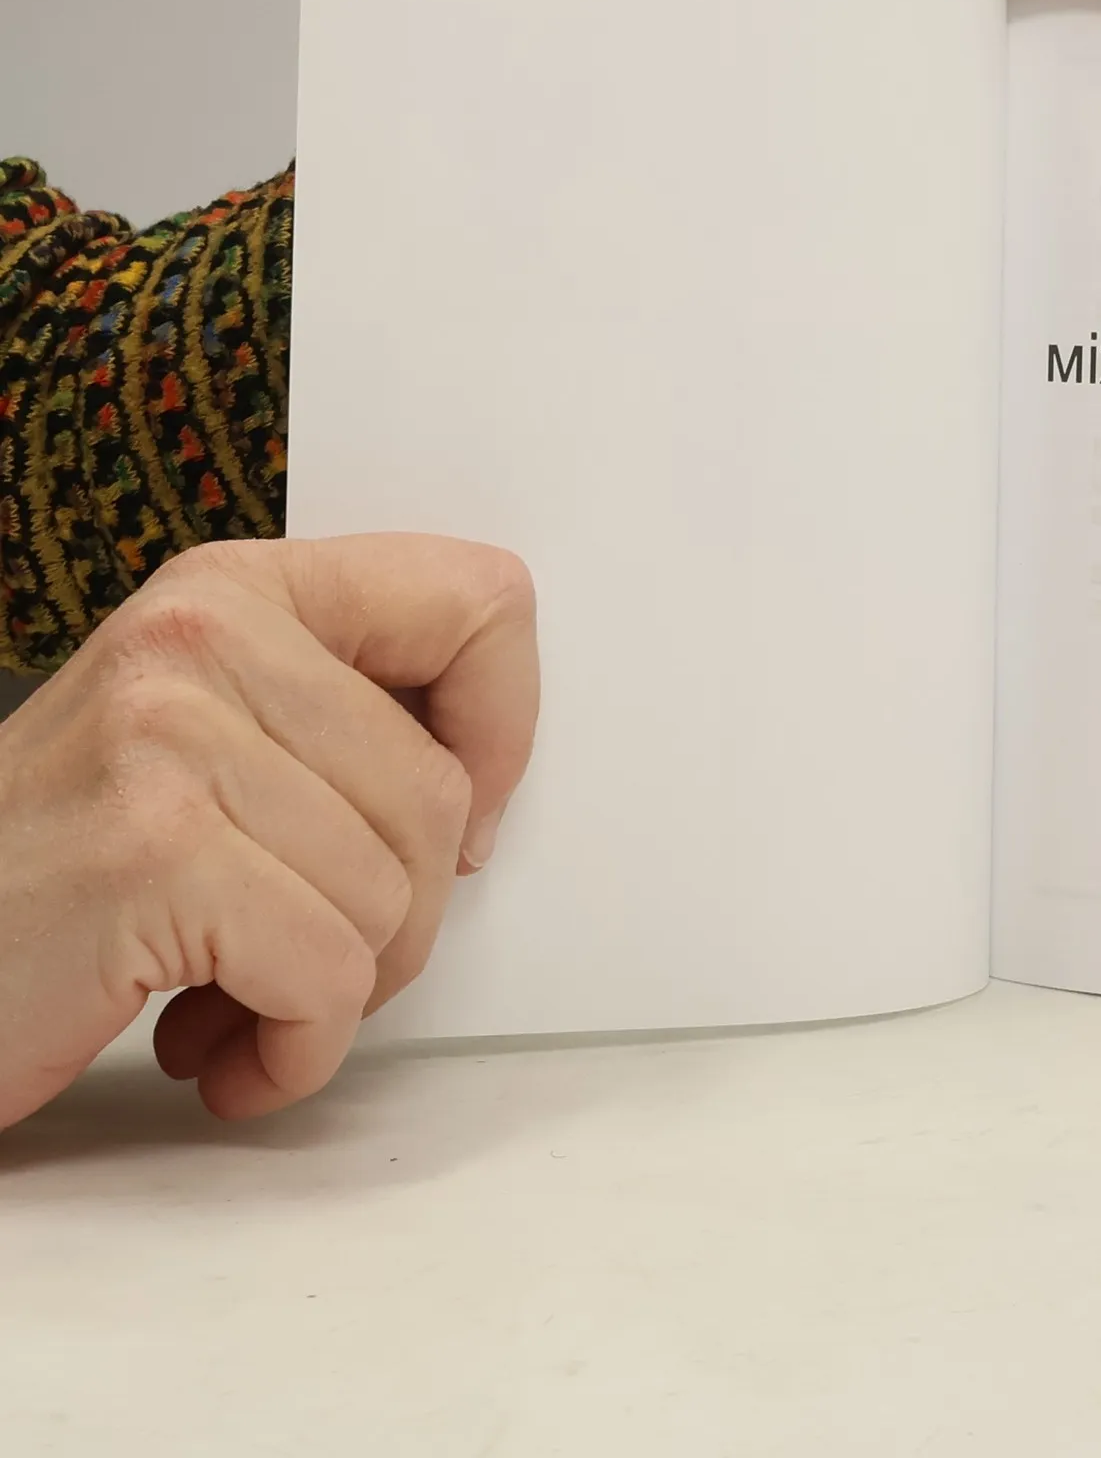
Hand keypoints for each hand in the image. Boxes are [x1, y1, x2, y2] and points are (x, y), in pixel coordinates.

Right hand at [0, 535, 537, 1129]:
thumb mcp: (203, 744)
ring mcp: (170, 739)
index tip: (452, 815)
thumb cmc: (56, 874)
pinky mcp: (150, 854)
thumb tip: (486, 794)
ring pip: (396, 897)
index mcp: (237, 590)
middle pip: (444, 795)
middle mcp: (203, 634)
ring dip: (337, 992)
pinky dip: (293, 1051)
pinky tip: (216, 1050)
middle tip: (303, 952)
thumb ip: (338, 726)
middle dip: (399, 915)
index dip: (503, 725)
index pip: (482, 599)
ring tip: (236, 996)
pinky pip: (329, 977)